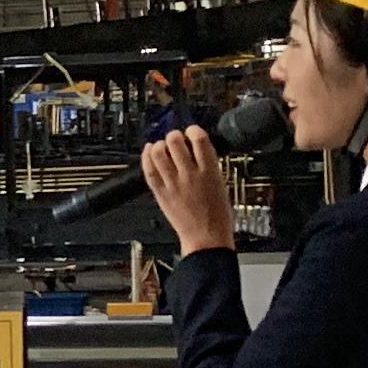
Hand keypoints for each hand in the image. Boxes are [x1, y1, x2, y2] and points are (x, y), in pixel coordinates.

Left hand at [141, 125, 237, 256]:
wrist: (207, 237)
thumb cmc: (217, 214)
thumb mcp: (221, 183)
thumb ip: (208, 165)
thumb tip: (197, 149)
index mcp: (210, 171)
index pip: (199, 139)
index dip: (193, 130)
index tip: (192, 130)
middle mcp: (190, 175)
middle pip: (175, 142)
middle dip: (174, 135)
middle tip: (175, 138)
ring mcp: (173, 184)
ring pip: (157, 153)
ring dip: (159, 144)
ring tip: (162, 146)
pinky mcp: (161, 193)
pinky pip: (148, 170)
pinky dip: (146, 157)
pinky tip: (148, 151)